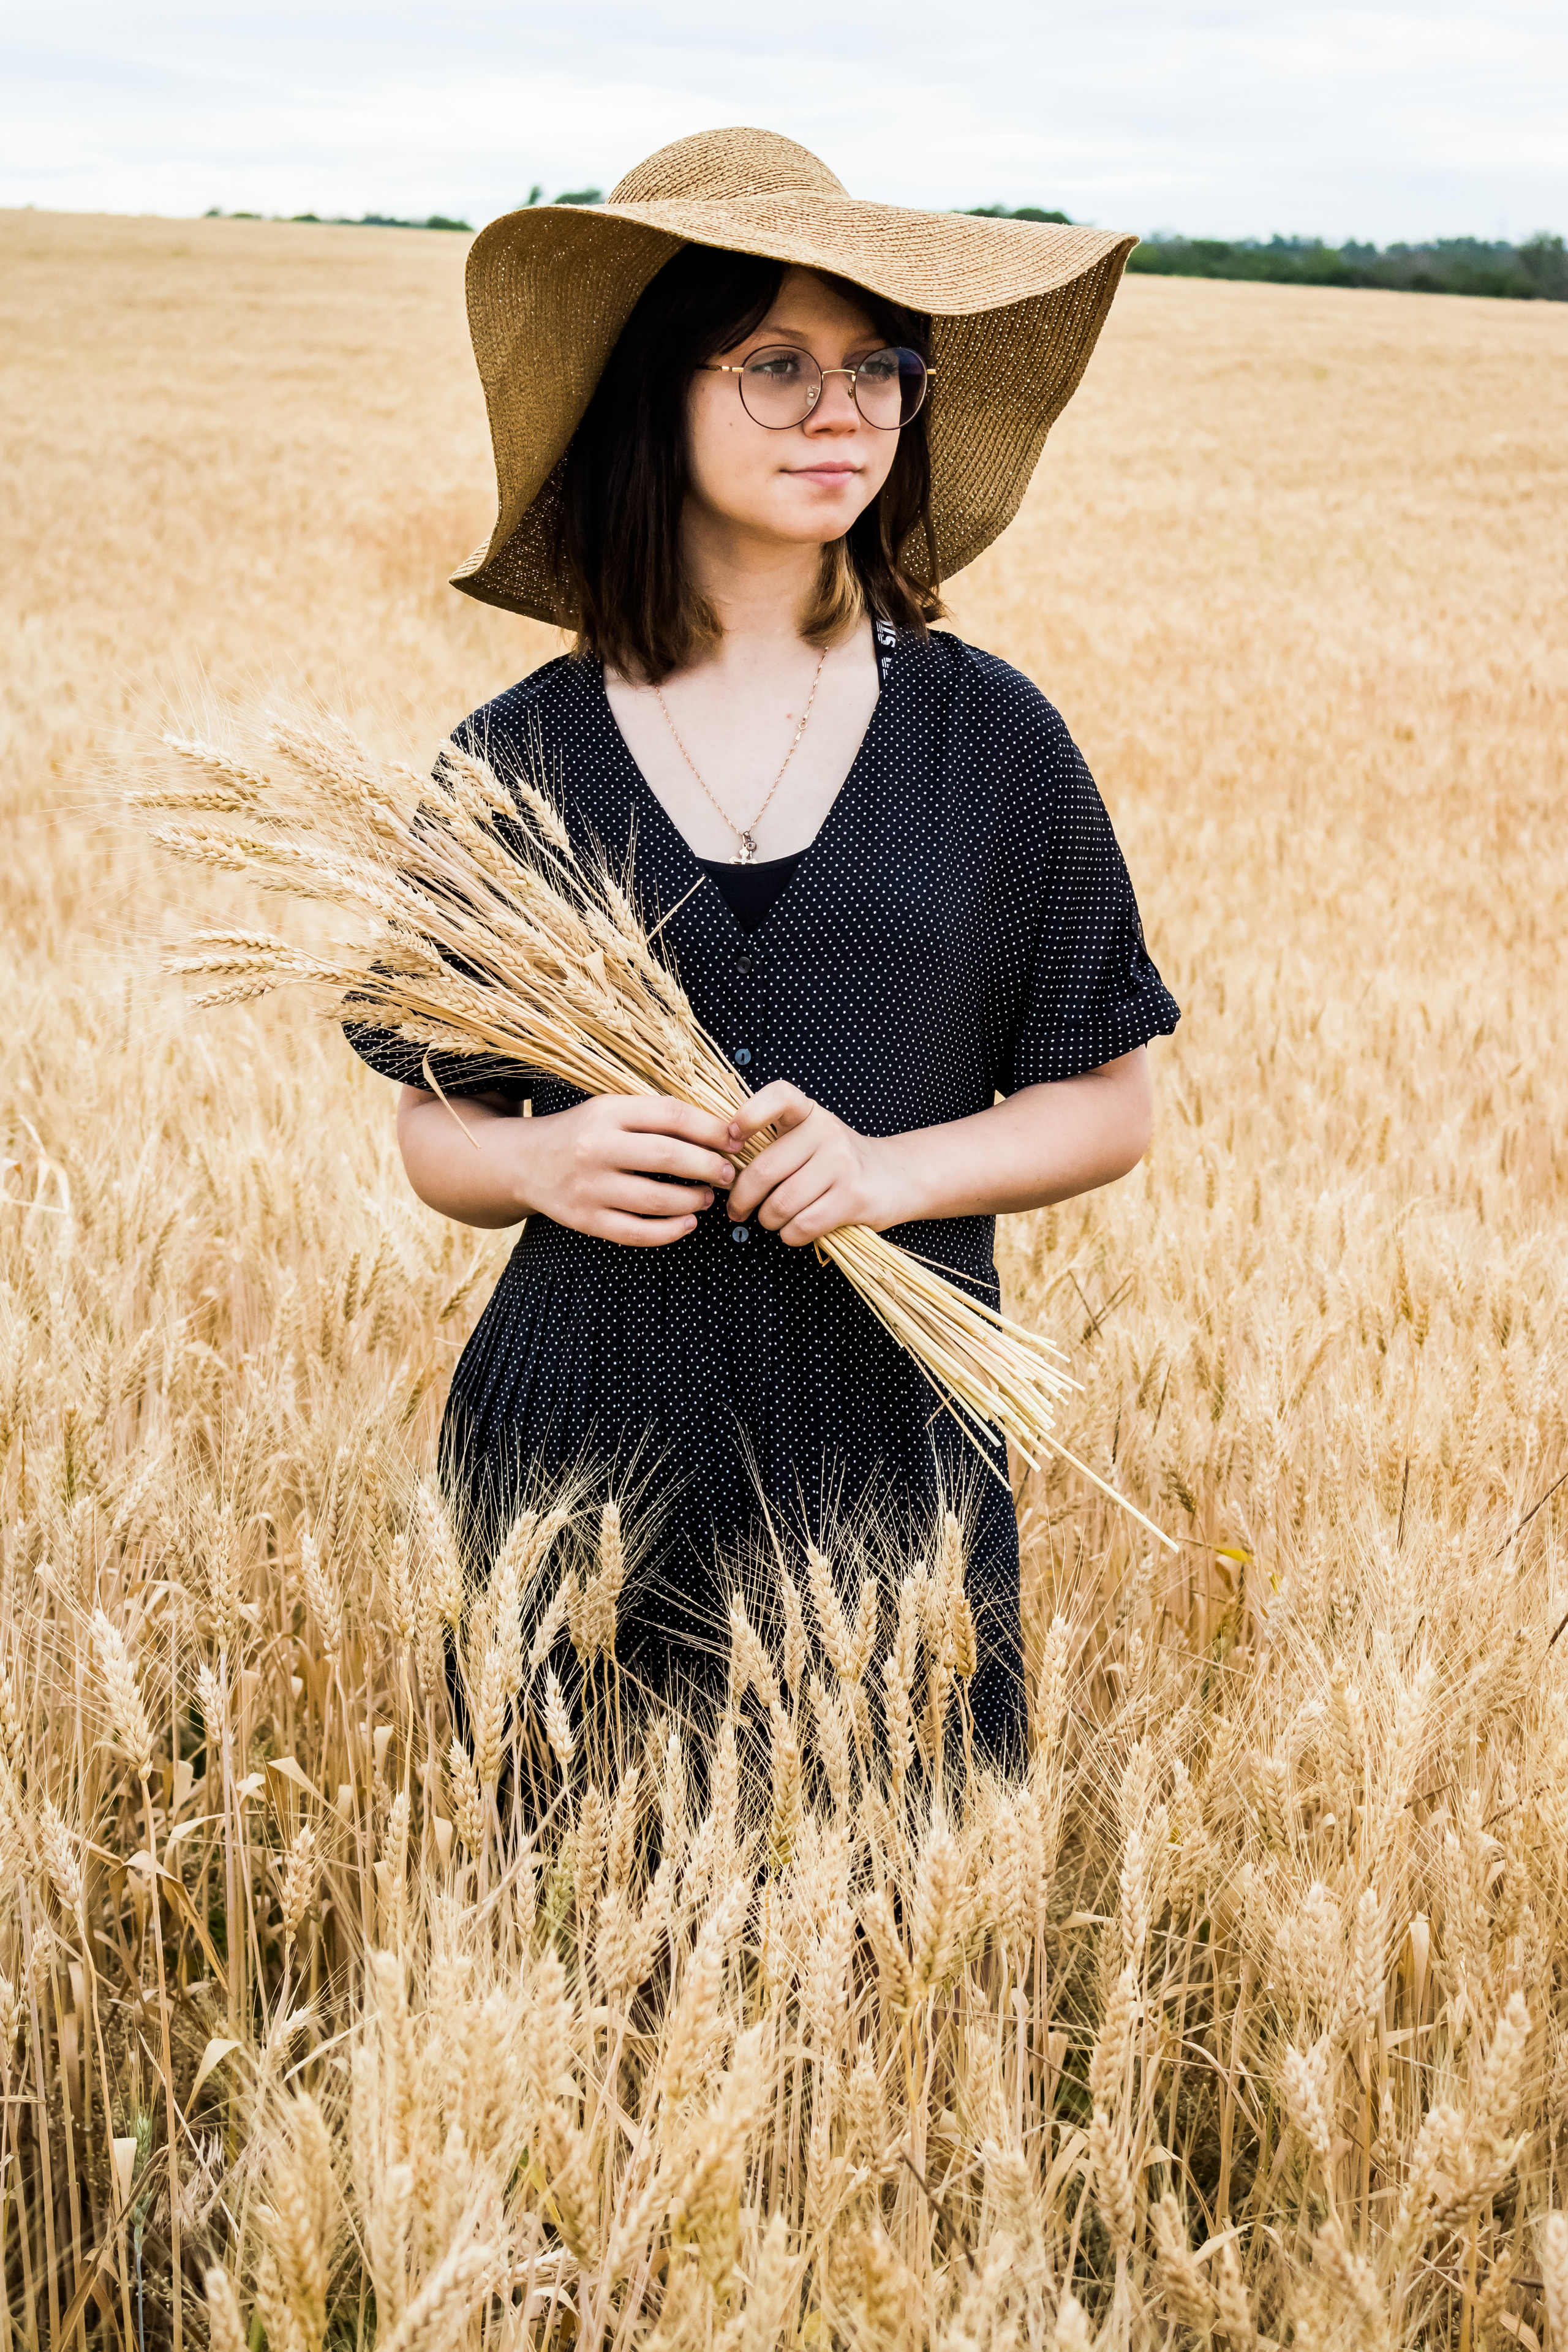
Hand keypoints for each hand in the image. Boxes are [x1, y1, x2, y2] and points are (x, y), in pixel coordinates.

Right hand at [523, 1095, 736, 1244]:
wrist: (524, 1162)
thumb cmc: (582, 1132)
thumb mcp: (611, 1109)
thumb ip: (656, 1116)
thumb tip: (719, 1132)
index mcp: (607, 1111)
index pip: (671, 1115)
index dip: (711, 1129)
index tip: (734, 1140)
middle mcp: (595, 1147)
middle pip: (668, 1157)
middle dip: (708, 1166)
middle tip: (728, 1174)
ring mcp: (589, 1186)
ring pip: (656, 1199)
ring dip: (693, 1200)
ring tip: (706, 1197)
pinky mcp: (585, 1219)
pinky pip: (637, 1232)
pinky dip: (669, 1231)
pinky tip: (687, 1223)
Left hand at [725, 1082, 907, 1246]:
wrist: (896, 1177)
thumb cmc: (837, 1161)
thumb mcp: (810, 1137)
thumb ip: (775, 1143)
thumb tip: (725, 1171)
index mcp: (810, 1113)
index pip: (780, 1096)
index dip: (750, 1114)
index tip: (732, 1138)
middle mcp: (826, 1133)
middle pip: (764, 1171)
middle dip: (741, 1199)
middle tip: (736, 1211)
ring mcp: (842, 1165)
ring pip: (781, 1204)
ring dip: (768, 1220)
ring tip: (772, 1219)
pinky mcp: (853, 1198)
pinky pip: (802, 1225)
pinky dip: (790, 1235)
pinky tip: (794, 1230)